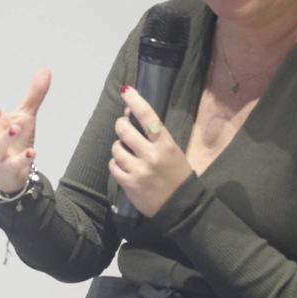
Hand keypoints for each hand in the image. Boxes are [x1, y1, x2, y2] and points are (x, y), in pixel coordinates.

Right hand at [0, 69, 50, 193]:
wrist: (10, 174)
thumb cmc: (14, 140)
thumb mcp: (25, 115)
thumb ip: (34, 94)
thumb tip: (45, 69)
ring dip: (5, 138)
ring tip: (15, 128)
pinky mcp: (9, 168)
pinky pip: (13, 164)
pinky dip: (22, 159)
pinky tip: (32, 153)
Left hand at [109, 85, 192, 216]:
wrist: (182, 207)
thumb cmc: (177, 175)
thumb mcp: (172, 151)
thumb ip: (153, 135)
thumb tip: (130, 113)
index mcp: (166, 144)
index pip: (148, 116)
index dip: (135, 101)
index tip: (126, 90)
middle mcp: (152, 155)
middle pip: (124, 129)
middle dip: (121, 125)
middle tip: (124, 127)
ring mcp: (139, 170)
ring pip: (116, 148)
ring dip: (119, 148)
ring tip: (128, 153)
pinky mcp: (129, 184)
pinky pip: (113, 166)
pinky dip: (116, 164)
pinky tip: (125, 167)